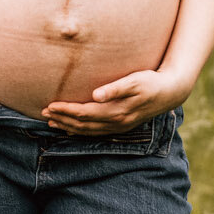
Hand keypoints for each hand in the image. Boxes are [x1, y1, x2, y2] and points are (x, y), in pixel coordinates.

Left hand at [41, 67, 193, 134]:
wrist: (170, 92)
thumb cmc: (150, 82)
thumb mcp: (135, 81)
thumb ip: (115, 88)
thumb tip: (96, 95)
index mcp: (116, 112)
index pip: (83, 113)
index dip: (65, 111)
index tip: (49, 105)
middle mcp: (116, 123)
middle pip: (82, 125)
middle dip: (62, 119)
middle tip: (43, 113)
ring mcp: (119, 126)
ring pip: (88, 131)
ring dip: (68, 127)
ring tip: (52, 122)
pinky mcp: (121, 125)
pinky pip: (96, 132)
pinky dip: (81, 132)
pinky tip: (72, 129)